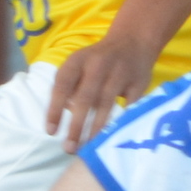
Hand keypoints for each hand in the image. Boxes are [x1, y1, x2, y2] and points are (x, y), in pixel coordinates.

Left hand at [46, 29, 157, 152]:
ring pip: (106, 105)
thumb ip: (69, 86)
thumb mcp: (79, 64)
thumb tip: (64, 115)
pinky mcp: (138, 82)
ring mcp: (120, 73)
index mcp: (78, 60)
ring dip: (96, 130)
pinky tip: (113, 139)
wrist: (133, 41)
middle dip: (76, 126)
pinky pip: (128, 107)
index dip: (55, 109)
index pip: (62, 86)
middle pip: (85, 98)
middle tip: (70, 149)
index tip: (51, 132)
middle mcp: (98, 65)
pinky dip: (121, 123)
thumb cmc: (98, 60)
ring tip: (89, 148)